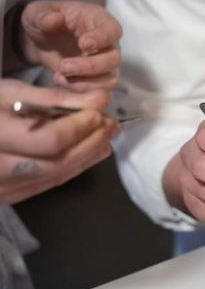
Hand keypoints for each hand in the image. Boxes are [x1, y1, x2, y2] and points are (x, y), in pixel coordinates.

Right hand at [0, 79, 117, 203]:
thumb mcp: (8, 93)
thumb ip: (54, 99)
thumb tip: (100, 100)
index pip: (50, 139)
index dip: (80, 127)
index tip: (100, 111)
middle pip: (58, 162)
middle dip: (90, 142)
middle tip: (111, 124)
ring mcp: (3, 188)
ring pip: (57, 175)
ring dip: (88, 156)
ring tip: (106, 135)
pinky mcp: (10, 195)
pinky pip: (49, 182)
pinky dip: (74, 166)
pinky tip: (90, 151)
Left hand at [19, 0, 121, 91]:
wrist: (41, 41)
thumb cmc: (45, 21)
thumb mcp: (37, 13)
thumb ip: (44, 15)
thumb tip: (54, 19)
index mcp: (99, 21)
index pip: (111, 30)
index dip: (101, 39)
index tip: (84, 44)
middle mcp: (109, 45)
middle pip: (113, 59)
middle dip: (89, 66)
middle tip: (64, 67)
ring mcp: (106, 65)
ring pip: (109, 80)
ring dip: (85, 83)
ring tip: (59, 78)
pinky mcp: (99, 82)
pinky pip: (100, 93)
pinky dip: (81, 93)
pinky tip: (62, 84)